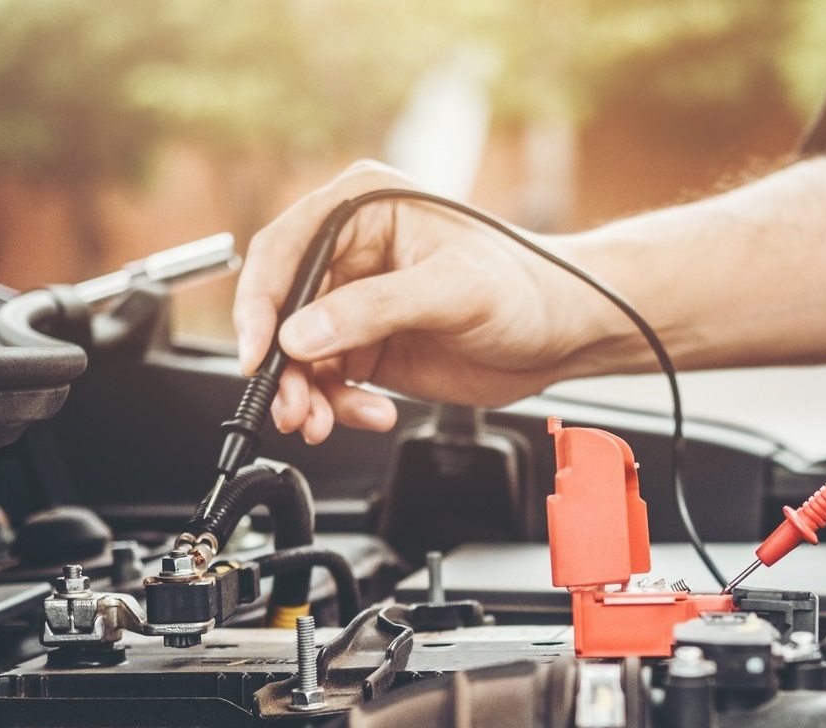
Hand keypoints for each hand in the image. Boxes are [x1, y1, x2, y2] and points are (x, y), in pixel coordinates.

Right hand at [234, 161, 611, 442]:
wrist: (565, 332)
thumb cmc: (528, 286)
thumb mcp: (454, 290)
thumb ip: (375, 308)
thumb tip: (303, 332)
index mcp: (364, 208)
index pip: (285, 249)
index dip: (260, 302)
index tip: (259, 350)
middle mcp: (352, 251)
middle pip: (282, 309)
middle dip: (283, 364)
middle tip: (294, 406)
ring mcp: (356, 301)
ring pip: (298, 352)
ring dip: (305, 393)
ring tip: (323, 421)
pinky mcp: (368, 344)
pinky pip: (327, 379)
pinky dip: (336, 405)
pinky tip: (369, 413)